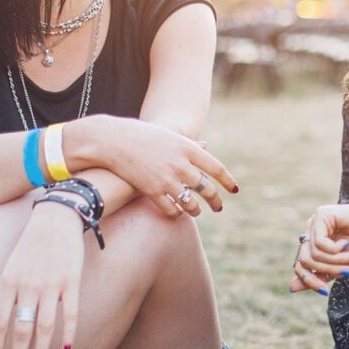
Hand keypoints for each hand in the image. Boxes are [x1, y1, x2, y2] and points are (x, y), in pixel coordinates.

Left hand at [0, 203, 85, 348]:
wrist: (55, 219)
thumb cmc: (29, 246)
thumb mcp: (8, 269)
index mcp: (7, 283)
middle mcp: (27, 286)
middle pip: (20, 329)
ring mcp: (50, 285)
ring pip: (44, 326)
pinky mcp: (71, 282)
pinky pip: (70, 313)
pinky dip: (67, 333)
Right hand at [82, 116, 236, 217]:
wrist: (113, 140)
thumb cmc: (142, 136)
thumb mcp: (170, 136)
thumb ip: (189, 145)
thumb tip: (206, 147)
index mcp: (189, 149)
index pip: (217, 169)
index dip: (228, 182)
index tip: (234, 190)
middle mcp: (182, 165)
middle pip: (207, 189)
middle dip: (216, 201)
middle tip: (218, 207)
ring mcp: (167, 179)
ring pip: (191, 203)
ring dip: (195, 210)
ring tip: (196, 212)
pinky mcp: (152, 191)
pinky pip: (171, 210)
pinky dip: (176, 213)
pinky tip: (176, 212)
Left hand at [288, 202, 348, 293]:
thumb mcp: (339, 267)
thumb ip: (317, 276)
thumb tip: (291, 288)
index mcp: (312, 242)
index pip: (300, 265)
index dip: (309, 280)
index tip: (324, 291)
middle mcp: (311, 231)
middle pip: (305, 260)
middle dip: (327, 270)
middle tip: (347, 272)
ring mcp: (315, 222)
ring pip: (313, 253)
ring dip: (335, 261)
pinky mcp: (322, 215)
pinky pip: (320, 243)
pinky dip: (334, 250)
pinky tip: (346, 244)